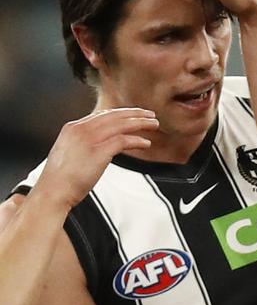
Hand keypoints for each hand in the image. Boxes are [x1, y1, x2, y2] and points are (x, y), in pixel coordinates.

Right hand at [36, 108, 157, 208]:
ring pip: (121, 125)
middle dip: (134, 113)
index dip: (120, 113)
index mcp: (73, 127)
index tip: (134, 114)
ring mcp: (90, 139)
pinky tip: (146, 143)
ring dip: (140, 123)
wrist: (53, 191)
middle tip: (150, 114)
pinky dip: (137, 141)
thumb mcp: (69, 152)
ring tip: (154, 124)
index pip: (101, 115)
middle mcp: (81, 129)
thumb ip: (83, 143)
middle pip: (114, 116)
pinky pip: (123, 140)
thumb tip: (99, 144)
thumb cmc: (61, 178)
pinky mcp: (99, 152)